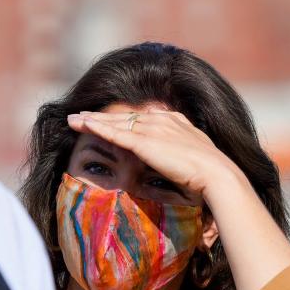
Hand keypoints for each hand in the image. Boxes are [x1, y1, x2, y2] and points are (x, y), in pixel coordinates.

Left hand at [66, 109, 235, 198]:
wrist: (217, 173)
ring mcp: (152, 129)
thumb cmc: (210, 173)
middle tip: (80, 116)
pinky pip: (114, 133)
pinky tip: (81, 125)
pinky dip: (96, 128)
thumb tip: (172, 166)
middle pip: (123, 117)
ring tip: (73, 119)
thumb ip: (180, 155)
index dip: (121, 120)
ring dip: (91, 120)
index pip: (140, 118)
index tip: (108, 121)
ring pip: (114, 122)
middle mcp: (161, 120)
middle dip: (100, 116)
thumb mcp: (195, 157)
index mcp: (174, 121)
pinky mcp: (144, 142)